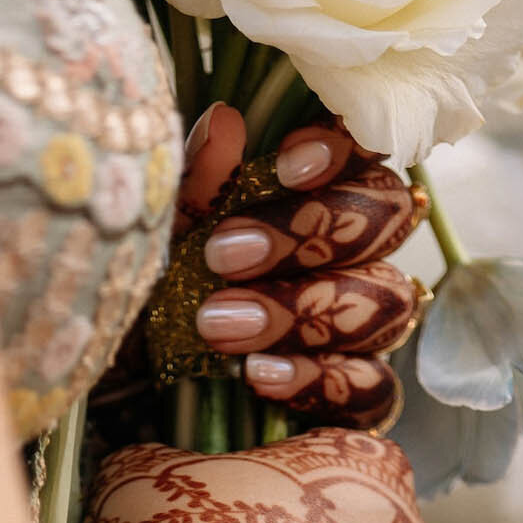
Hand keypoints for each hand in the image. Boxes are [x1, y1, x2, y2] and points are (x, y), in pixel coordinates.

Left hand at [178, 105, 425, 429]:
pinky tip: (260, 375)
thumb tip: (226, 123)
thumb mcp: (161, 241)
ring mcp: (367, 329)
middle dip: (309, 233)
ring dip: (305, 310)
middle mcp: (359, 255)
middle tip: (222, 257)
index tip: (287, 164)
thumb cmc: (156, 301)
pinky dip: (320, 380)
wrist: (134, 394)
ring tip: (221, 325)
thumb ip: (198, 187)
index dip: (345, 150)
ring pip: (387, 302)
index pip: (368, 150)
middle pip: (388, 219)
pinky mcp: (361, 399)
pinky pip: (372, 387)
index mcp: (322, 196)